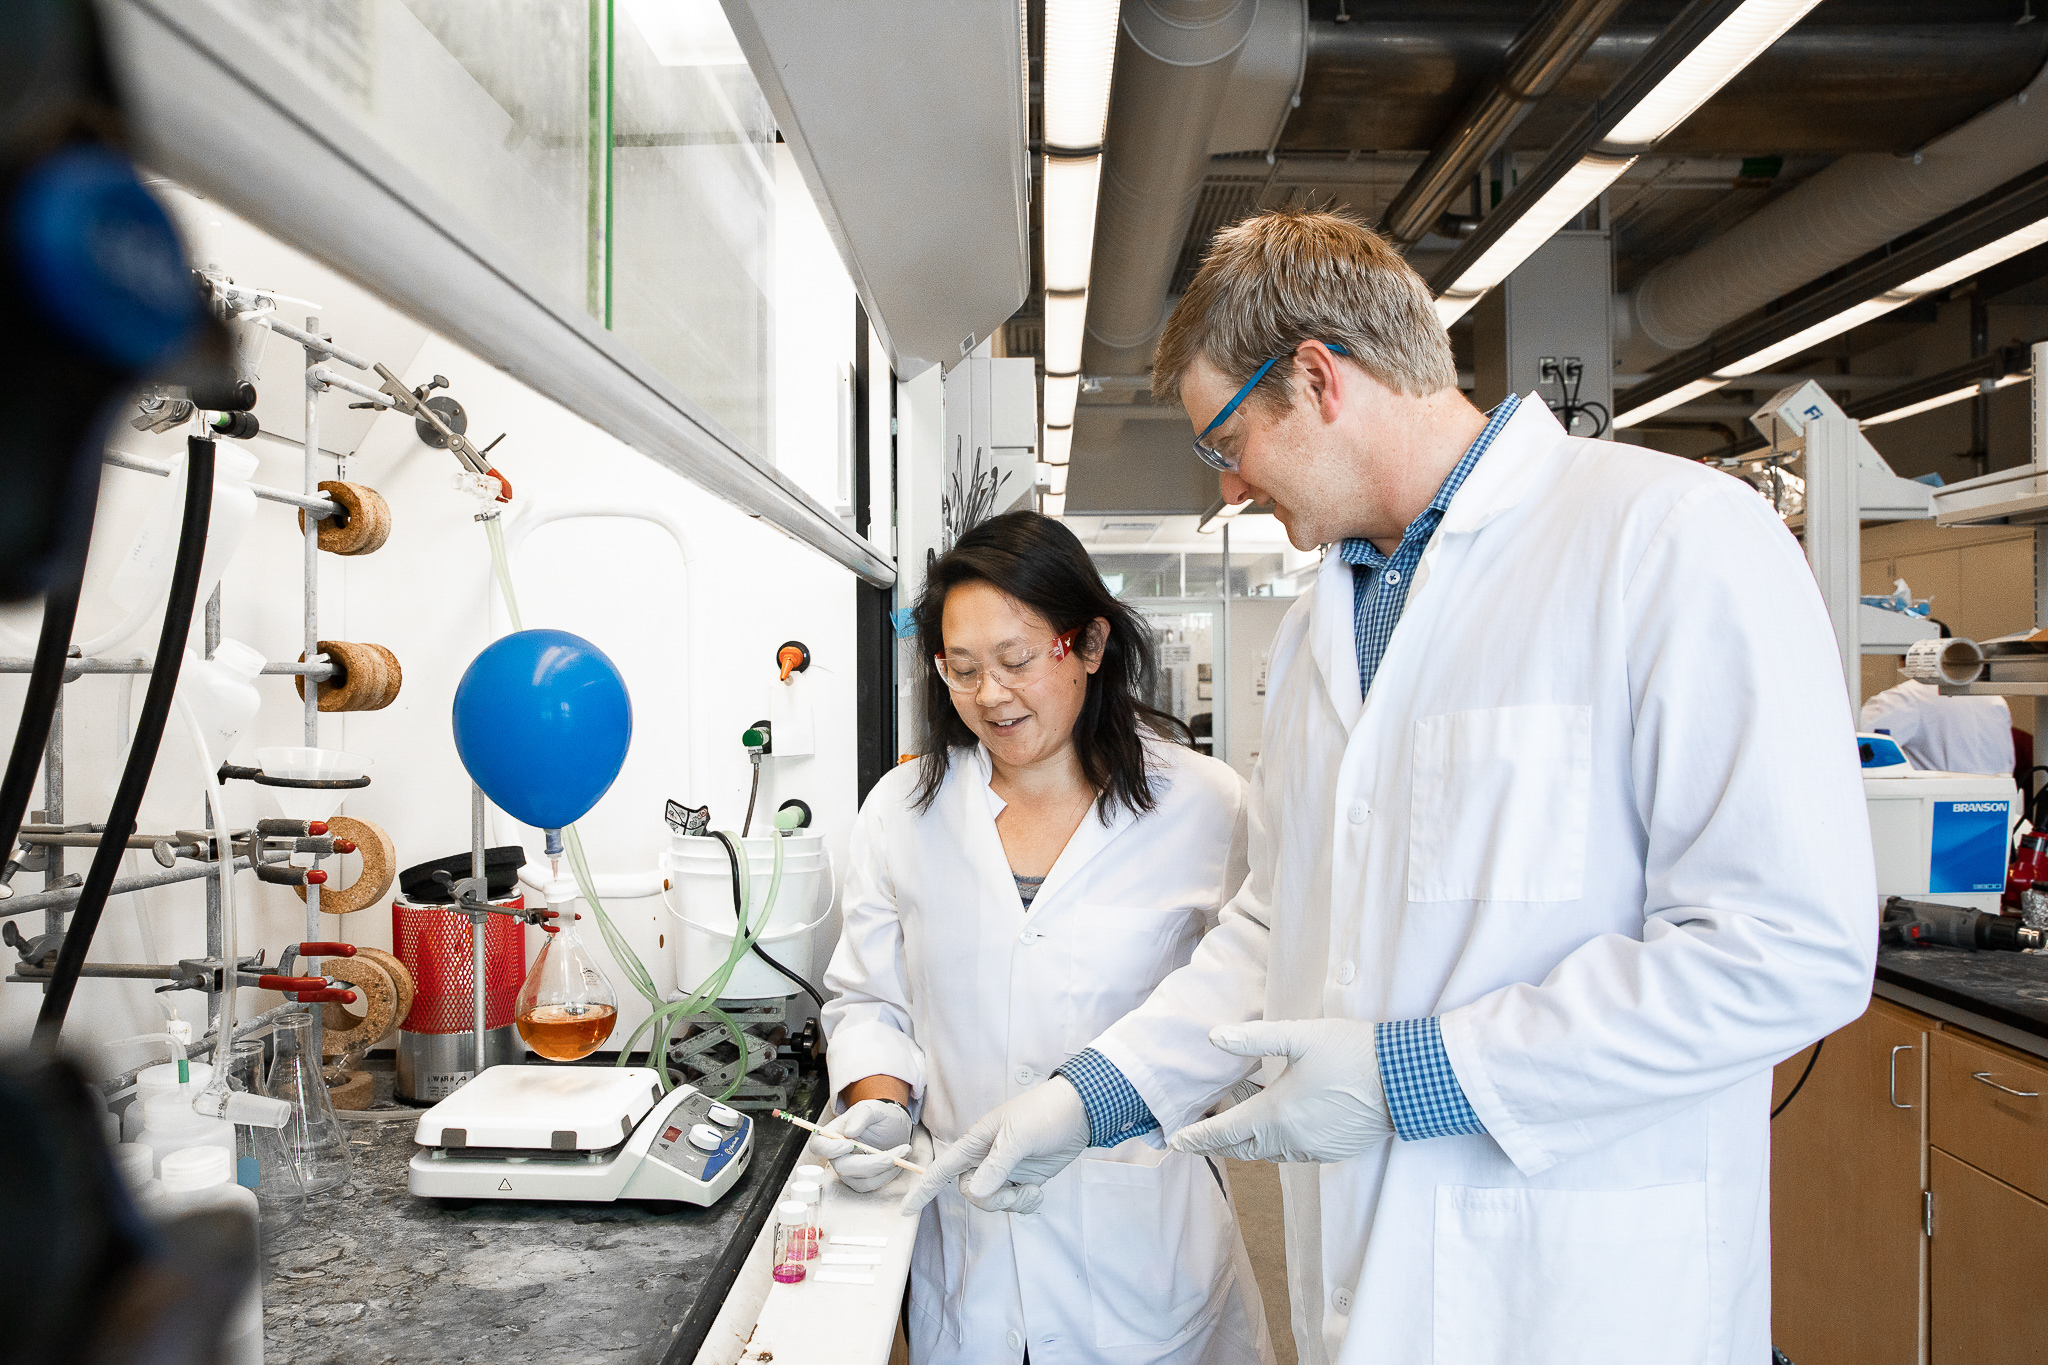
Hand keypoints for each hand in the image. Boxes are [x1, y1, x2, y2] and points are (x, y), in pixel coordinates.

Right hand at [810, 1098, 913, 1192]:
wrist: (894, 1126)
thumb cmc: (879, 1116)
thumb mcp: (872, 1108)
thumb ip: (861, 1116)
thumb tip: (849, 1131)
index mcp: (833, 1134)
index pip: (818, 1146)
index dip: (829, 1149)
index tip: (849, 1143)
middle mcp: (837, 1155)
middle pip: (843, 1168)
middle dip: (870, 1164)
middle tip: (891, 1157)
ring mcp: (849, 1170)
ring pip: (860, 1180)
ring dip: (884, 1170)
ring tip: (903, 1152)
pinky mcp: (862, 1180)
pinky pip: (872, 1184)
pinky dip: (888, 1174)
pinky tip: (900, 1160)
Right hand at [899, 1076, 1089, 1217]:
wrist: (1081, 1113)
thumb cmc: (1045, 1113)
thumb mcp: (1019, 1136)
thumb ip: (997, 1165)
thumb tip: (976, 1192)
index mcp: (976, 1142)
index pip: (942, 1168)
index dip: (924, 1189)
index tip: (907, 1210)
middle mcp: (986, 1157)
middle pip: (971, 1193)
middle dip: (991, 1200)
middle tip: (1016, 1192)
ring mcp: (1004, 1169)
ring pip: (992, 1201)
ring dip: (1012, 1202)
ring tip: (1033, 1190)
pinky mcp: (1023, 1178)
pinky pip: (1013, 1202)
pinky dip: (1024, 1203)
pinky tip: (1038, 1191)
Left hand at [1167, 1018, 1391, 1162]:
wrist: (1405, 1080)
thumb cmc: (1352, 1053)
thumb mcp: (1300, 1037)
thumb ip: (1254, 1039)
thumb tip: (1214, 1036)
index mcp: (1277, 1114)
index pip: (1225, 1133)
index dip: (1198, 1138)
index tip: (1176, 1142)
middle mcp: (1292, 1140)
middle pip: (1243, 1148)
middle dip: (1218, 1143)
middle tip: (1199, 1136)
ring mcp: (1315, 1149)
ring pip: (1269, 1153)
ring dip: (1248, 1143)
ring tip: (1235, 1126)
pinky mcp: (1334, 1151)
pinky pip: (1293, 1153)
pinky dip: (1275, 1144)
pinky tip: (1277, 1126)